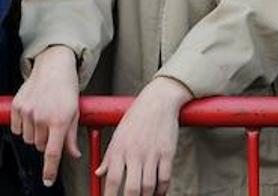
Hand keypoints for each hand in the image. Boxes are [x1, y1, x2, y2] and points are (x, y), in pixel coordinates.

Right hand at [10, 46, 80, 186]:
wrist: (54, 67)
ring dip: (36, 134)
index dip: (50, 169)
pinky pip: (18, 130)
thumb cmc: (67, 89)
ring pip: (29, 140)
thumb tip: (74, 155)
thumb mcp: (75, 112)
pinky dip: (25, 127)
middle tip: (53, 126)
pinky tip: (34, 113)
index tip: (48, 181)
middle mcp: (42, 117)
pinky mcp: (17, 107)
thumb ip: (72, 136)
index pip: (53, 152)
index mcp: (61, 119)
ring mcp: (28, 112)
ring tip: (44, 117)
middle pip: (41, 147)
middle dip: (48, 142)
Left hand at [96, 77, 188, 195]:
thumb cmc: (136, 119)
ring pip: (149, 186)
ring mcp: (153, 153)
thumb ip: (108, 157)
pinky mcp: (168, 152)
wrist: (159, 101)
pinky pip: (165, 177)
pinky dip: (162, 189)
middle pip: (131, 188)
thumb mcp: (117, 135)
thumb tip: (98, 174)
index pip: (112, 181)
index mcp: (119, 150)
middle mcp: (135, 153)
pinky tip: (158, 193)